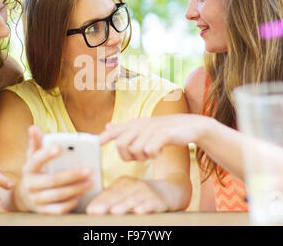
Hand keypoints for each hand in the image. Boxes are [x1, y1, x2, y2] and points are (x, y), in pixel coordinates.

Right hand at [14, 126, 93, 213]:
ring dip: (76, 189)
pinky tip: (82, 195)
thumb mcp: (33, 156)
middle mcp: (30, 185)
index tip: (59, 147)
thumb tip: (33, 127)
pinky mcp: (43, 212)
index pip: (36, 160)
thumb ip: (36, 142)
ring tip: (90, 182)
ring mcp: (36, 200)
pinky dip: (71, 202)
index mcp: (29, 168)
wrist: (24, 197)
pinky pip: (59, 209)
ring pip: (58, 196)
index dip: (46, 154)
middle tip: (89, 169)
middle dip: (72, 175)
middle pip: (52, 180)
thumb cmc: (35, 171)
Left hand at [86, 176, 167, 214]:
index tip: (90, 210)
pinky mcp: (157, 200)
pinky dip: (145, 207)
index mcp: (124, 182)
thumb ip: (113, 199)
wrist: (169, 191)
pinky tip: (139, 211)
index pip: (109, 192)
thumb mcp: (127, 193)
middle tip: (96, 211)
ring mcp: (146, 191)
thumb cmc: (142, 195)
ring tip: (115, 211)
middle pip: (119, 195)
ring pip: (133, 199)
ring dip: (124, 205)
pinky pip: (150, 203)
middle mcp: (134, 185)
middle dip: (107, 204)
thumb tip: (93, 209)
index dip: (99, 201)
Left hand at [99, 114, 214, 160]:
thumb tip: (106, 126)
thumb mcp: (144, 128)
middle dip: (126, 157)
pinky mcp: (162, 133)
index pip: (112, 132)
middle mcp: (139, 124)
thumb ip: (124, 129)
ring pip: (135, 150)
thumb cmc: (164, 130)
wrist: (190, 126)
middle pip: (121, 145)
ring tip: (151, 152)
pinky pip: (149, 150)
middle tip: (138, 158)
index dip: (101, 139)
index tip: (92, 146)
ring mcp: (151, 128)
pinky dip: (153, 155)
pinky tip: (160, 151)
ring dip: (142, 157)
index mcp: (133, 124)